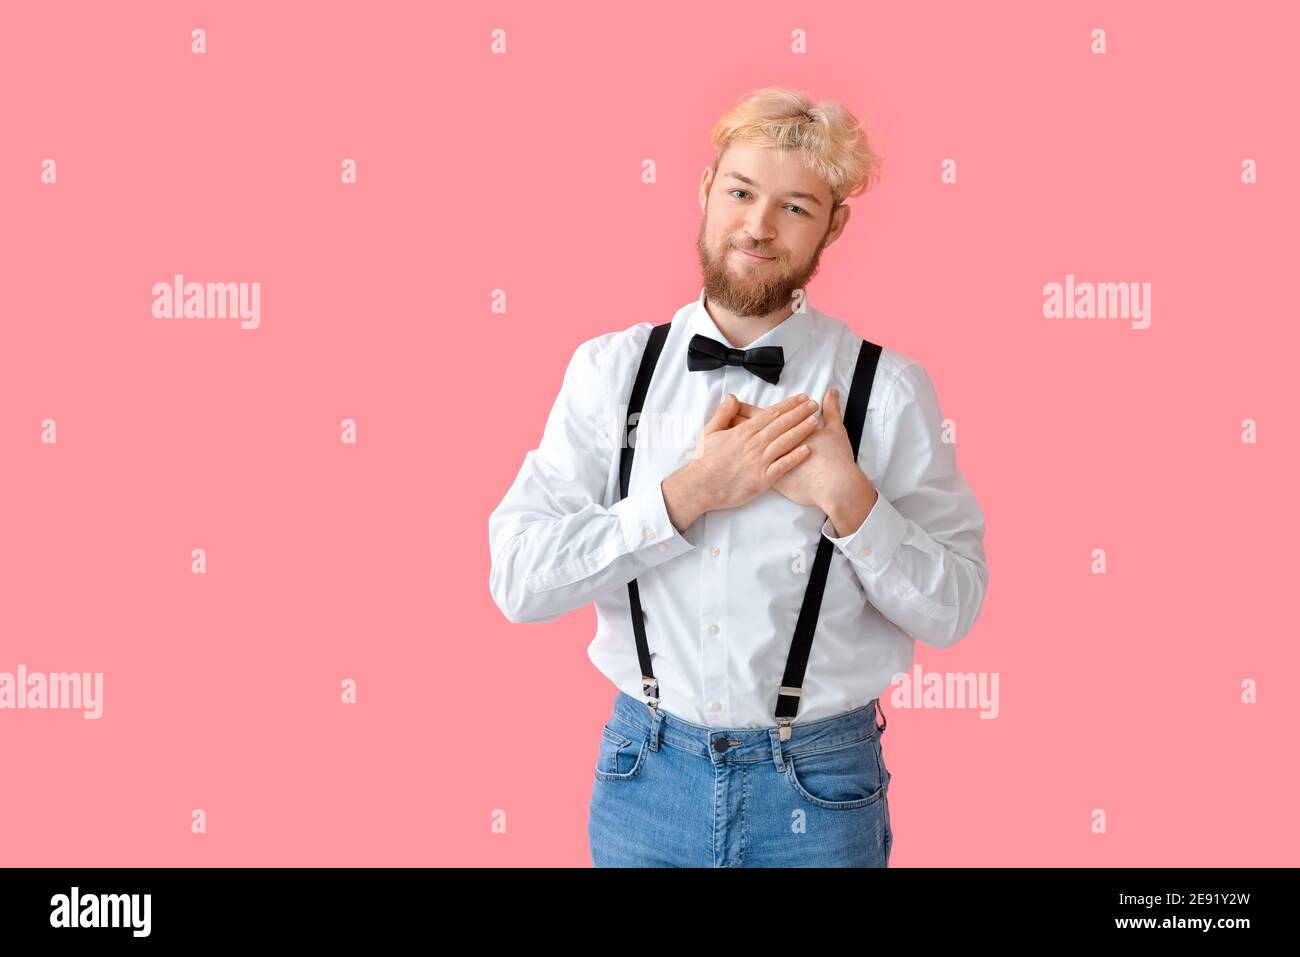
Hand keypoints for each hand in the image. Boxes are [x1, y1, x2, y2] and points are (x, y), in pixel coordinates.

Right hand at [666, 392, 820, 522]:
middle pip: (782, 424)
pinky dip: (795, 458)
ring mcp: (759, 462)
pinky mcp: (762, 479)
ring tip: (815, 422)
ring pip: (785, 442)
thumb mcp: (709, 432)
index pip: (771, 413)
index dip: (789, 404)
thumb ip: (723, 414)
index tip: (801, 398)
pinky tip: (808, 450)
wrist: (700, 486)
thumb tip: (732, 397)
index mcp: (743, 432)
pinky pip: (783, 467)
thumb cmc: (704, 460)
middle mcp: (754, 444)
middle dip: (800, 413)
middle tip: (814, 405)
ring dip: (801, 431)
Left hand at [727, 387, 872, 512]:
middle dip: (737, 423)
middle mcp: (778, 446)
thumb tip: (831, 392)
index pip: (763, 416)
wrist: (835, 486)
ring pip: (749, 450)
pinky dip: (745, 462)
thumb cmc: (836, 459)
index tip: (737, 403)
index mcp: (787, 431)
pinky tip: (737, 460)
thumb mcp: (836, 431)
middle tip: (722, 418)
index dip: (749, 410)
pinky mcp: (772, 480)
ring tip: (725, 434)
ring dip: (738, 442)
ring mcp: (773, 463)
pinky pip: (754, 468)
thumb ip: (832, 410)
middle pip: (752, 431)